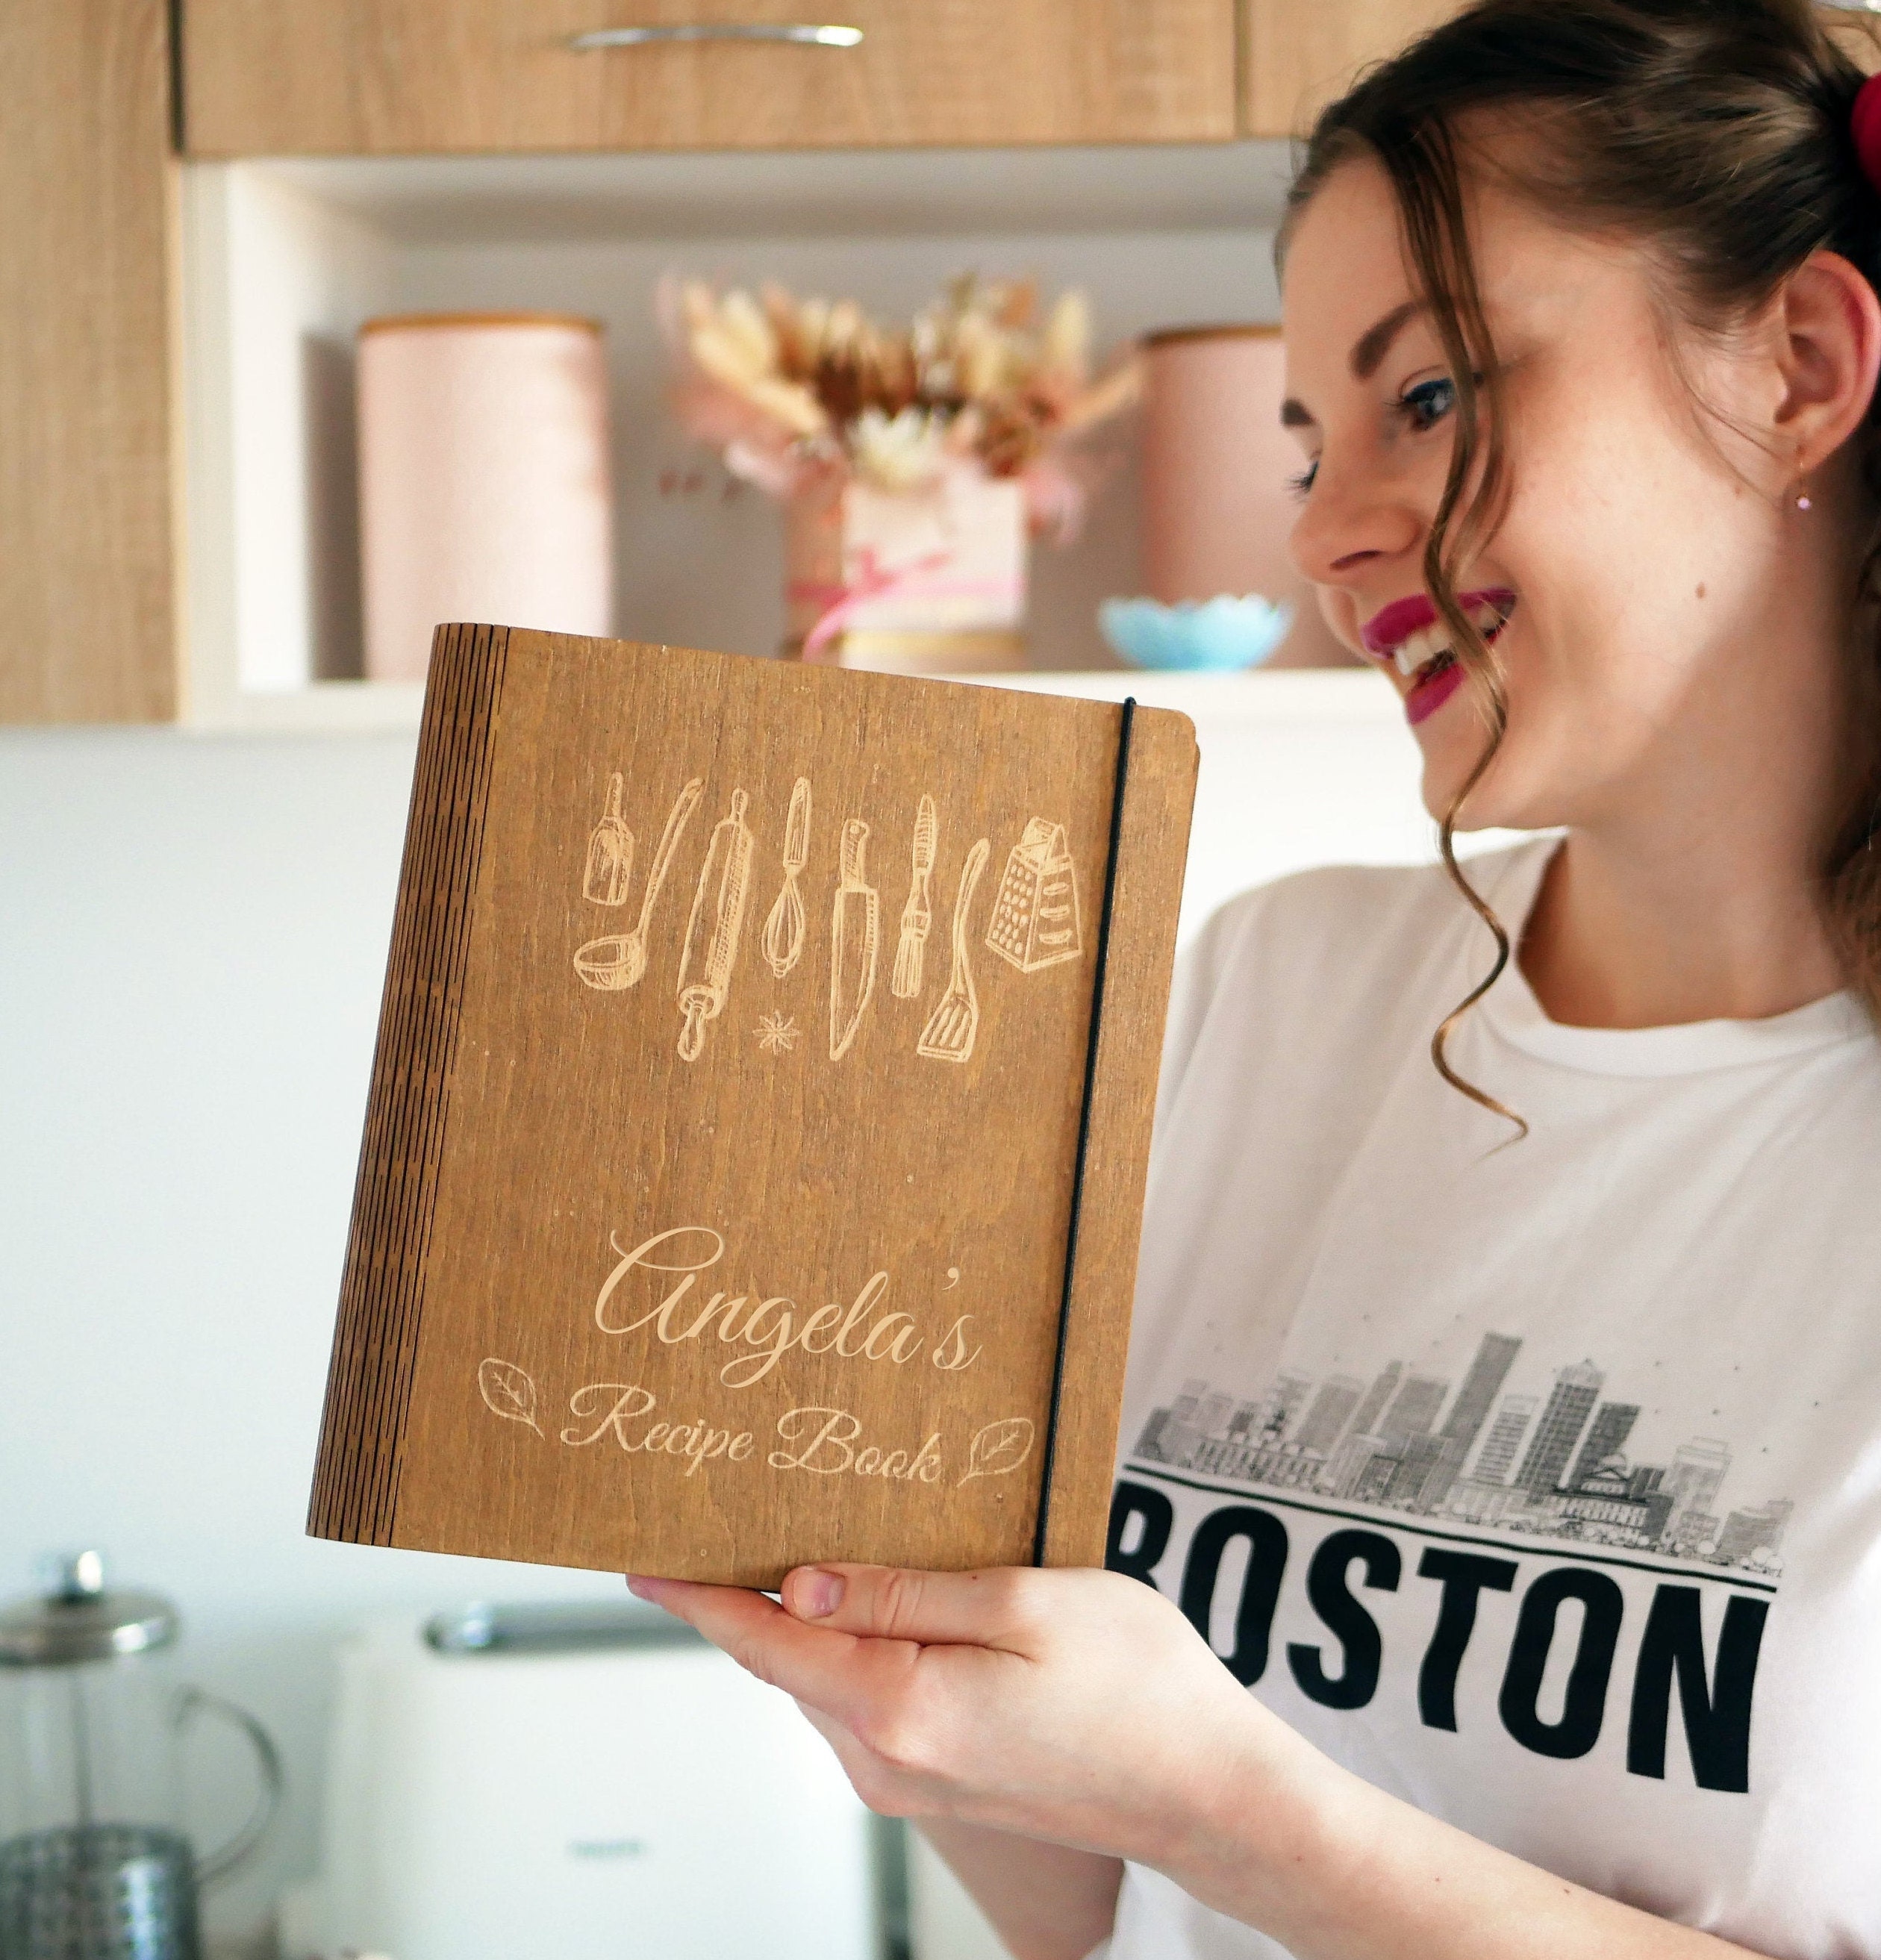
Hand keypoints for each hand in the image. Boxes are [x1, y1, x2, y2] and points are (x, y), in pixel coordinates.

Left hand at [625, 1563, 1322, 1872]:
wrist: (1208, 1791)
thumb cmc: (1139, 1688)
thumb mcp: (1025, 1604)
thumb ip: (903, 1591)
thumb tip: (802, 1579)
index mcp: (900, 1708)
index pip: (765, 1641)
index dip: (697, 1596)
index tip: (640, 1563)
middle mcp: (887, 1760)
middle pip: (787, 1661)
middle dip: (755, 1593)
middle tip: (737, 1513)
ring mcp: (910, 1783)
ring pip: (825, 1682)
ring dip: (810, 1620)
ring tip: (818, 1542)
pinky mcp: (938, 1785)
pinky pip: (864, 1704)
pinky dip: (852, 1651)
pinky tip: (882, 1603)